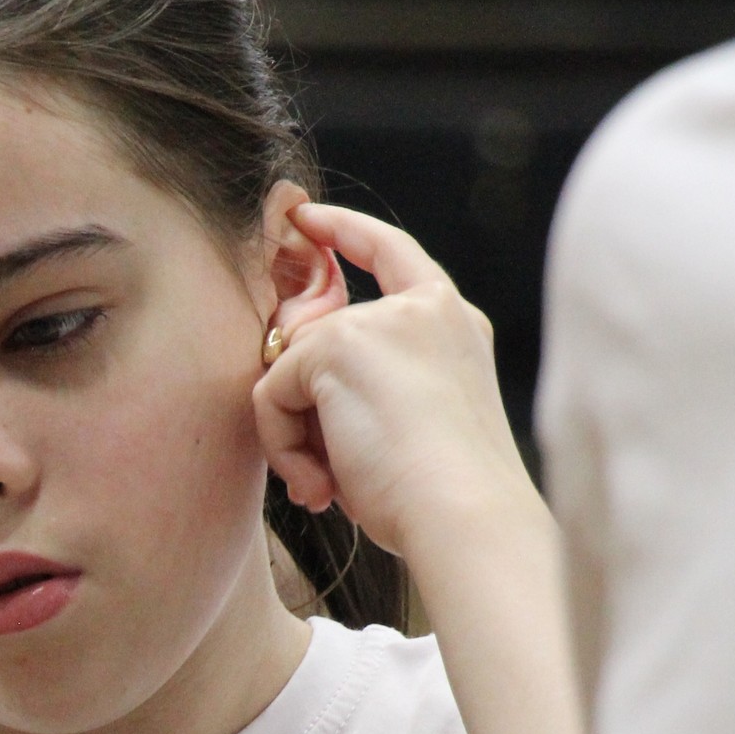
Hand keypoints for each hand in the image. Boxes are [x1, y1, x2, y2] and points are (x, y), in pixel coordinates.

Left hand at [251, 203, 539, 563]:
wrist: (465, 516)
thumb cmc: (442, 497)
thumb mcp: (410, 424)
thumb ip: (361, 385)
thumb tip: (279, 373)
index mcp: (453, 323)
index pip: (392, 253)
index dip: (346, 231)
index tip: (305, 216)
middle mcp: (422, 308)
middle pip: (316, 337)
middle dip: (302, 410)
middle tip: (325, 476)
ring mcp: (378, 321)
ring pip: (289, 375)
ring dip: (296, 441)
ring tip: (333, 489)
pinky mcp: (334, 347)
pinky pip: (269, 396)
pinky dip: (282, 449)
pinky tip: (323, 486)